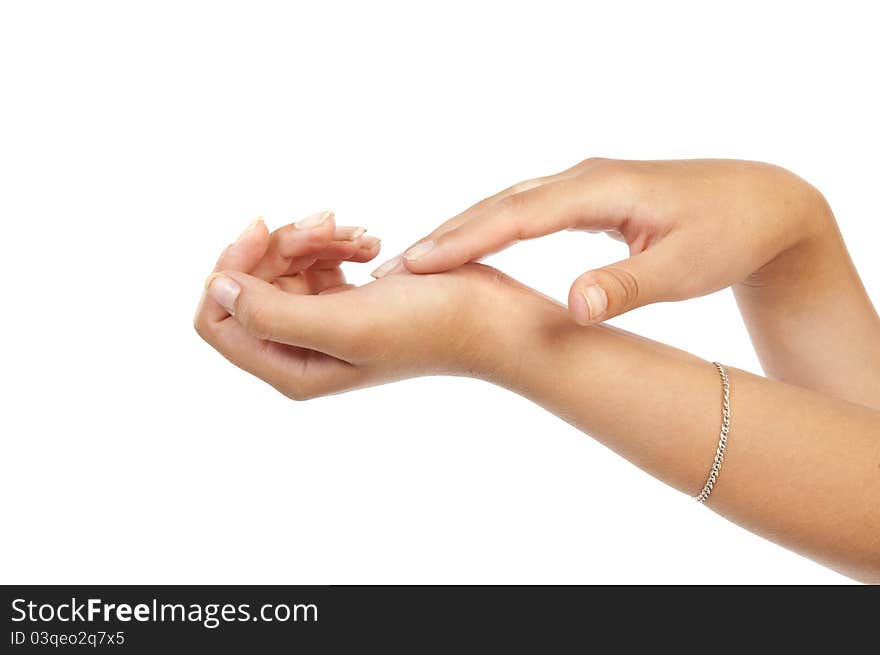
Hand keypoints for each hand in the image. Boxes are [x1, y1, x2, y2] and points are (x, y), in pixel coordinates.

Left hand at [195, 213, 536, 398]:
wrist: (489, 317)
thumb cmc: (428, 327)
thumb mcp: (346, 324)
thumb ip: (272, 314)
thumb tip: (218, 288)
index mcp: (291, 367)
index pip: (217, 318)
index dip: (231, 269)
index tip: (265, 232)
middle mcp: (299, 349)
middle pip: (250, 282)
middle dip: (282, 244)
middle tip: (330, 226)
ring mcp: (321, 323)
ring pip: (282, 264)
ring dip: (314, 237)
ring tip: (361, 237)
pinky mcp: (344, 299)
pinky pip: (314, 259)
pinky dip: (336, 241)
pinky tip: (370, 243)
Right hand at [381, 158, 831, 323]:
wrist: (762, 203)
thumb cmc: (725, 235)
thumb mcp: (683, 268)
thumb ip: (626, 286)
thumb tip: (574, 308)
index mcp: (598, 190)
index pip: (515, 216)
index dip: (464, 241)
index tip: (416, 263)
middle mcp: (581, 179)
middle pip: (497, 206)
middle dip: (444, 236)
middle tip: (389, 269)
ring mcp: (581, 184)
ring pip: (504, 206)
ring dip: (459, 232)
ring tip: (413, 263)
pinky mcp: (585, 197)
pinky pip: (522, 212)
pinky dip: (487, 230)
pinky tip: (467, 250)